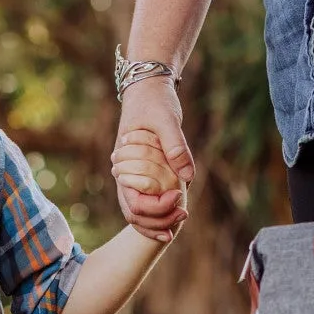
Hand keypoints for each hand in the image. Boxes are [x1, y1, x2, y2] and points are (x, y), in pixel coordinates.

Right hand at [114, 76, 191, 242]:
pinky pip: (146, 202)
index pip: (135, 203)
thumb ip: (176, 148)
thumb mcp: (167, 121)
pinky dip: (159, 213)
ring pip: (139, 213)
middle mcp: (125, 175)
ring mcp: (132, 176)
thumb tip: (188, 177)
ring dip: (158, 222)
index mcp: (125, 164)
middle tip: (184, 215)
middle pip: (135, 214)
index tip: (179, 197)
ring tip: (179, 223)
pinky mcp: (142, 175)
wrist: (147, 90)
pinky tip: (175, 215)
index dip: (157, 208)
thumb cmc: (155, 102)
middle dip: (159, 222)